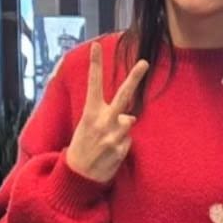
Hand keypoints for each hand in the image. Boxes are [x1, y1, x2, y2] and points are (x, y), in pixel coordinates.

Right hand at [65, 43, 148, 183]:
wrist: (78, 176)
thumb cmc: (83, 147)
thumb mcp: (86, 127)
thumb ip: (108, 117)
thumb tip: (131, 117)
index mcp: (90, 113)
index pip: (93, 84)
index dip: (96, 65)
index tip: (96, 46)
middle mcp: (103, 122)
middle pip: (123, 96)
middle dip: (134, 78)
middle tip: (144, 62)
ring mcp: (113, 135)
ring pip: (129, 122)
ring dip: (122, 129)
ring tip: (107, 141)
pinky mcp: (121, 150)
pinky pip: (129, 140)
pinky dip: (122, 144)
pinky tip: (110, 152)